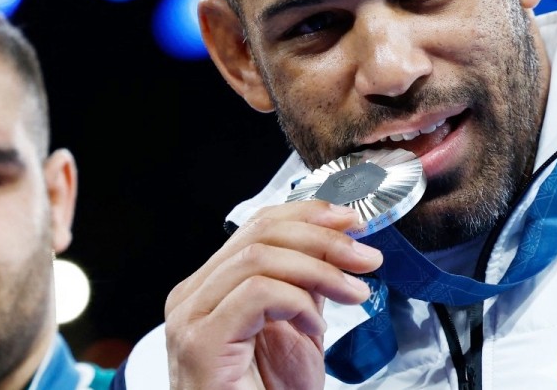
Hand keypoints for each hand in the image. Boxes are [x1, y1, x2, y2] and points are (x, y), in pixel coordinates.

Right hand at [163, 200, 382, 389]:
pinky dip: (296, 302)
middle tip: (366, 256)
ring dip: (320, 269)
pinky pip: (256, 294)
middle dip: (322, 237)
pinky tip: (316, 328)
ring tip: (354, 293)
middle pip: (258, 233)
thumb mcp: (295, 333)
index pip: (257, 226)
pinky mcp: (200, 341)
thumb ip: (304, 288)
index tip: (352, 221)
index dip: (308, 214)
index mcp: (210, 287)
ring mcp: (190, 316)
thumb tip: (338, 247)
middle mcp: (191, 295)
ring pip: (259, 257)